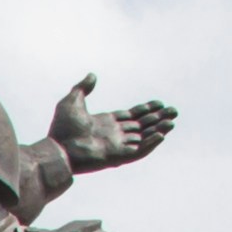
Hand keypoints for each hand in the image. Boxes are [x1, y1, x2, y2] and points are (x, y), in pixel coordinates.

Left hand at [48, 78, 179, 175]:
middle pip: (141, 125)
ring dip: (158, 130)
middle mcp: (114, 134)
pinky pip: (137, 151)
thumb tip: (92, 75)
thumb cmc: (61, 128)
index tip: (160, 103)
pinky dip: (149, 144)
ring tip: (172, 122)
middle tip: (173, 111)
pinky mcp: (117, 156)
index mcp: (106, 123)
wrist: (58, 148)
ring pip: (143, 137)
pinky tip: (161, 136)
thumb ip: (83, 88)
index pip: (131, 116)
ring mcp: (117, 146)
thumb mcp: (71, 101)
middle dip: (157, 118)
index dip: (146, 110)